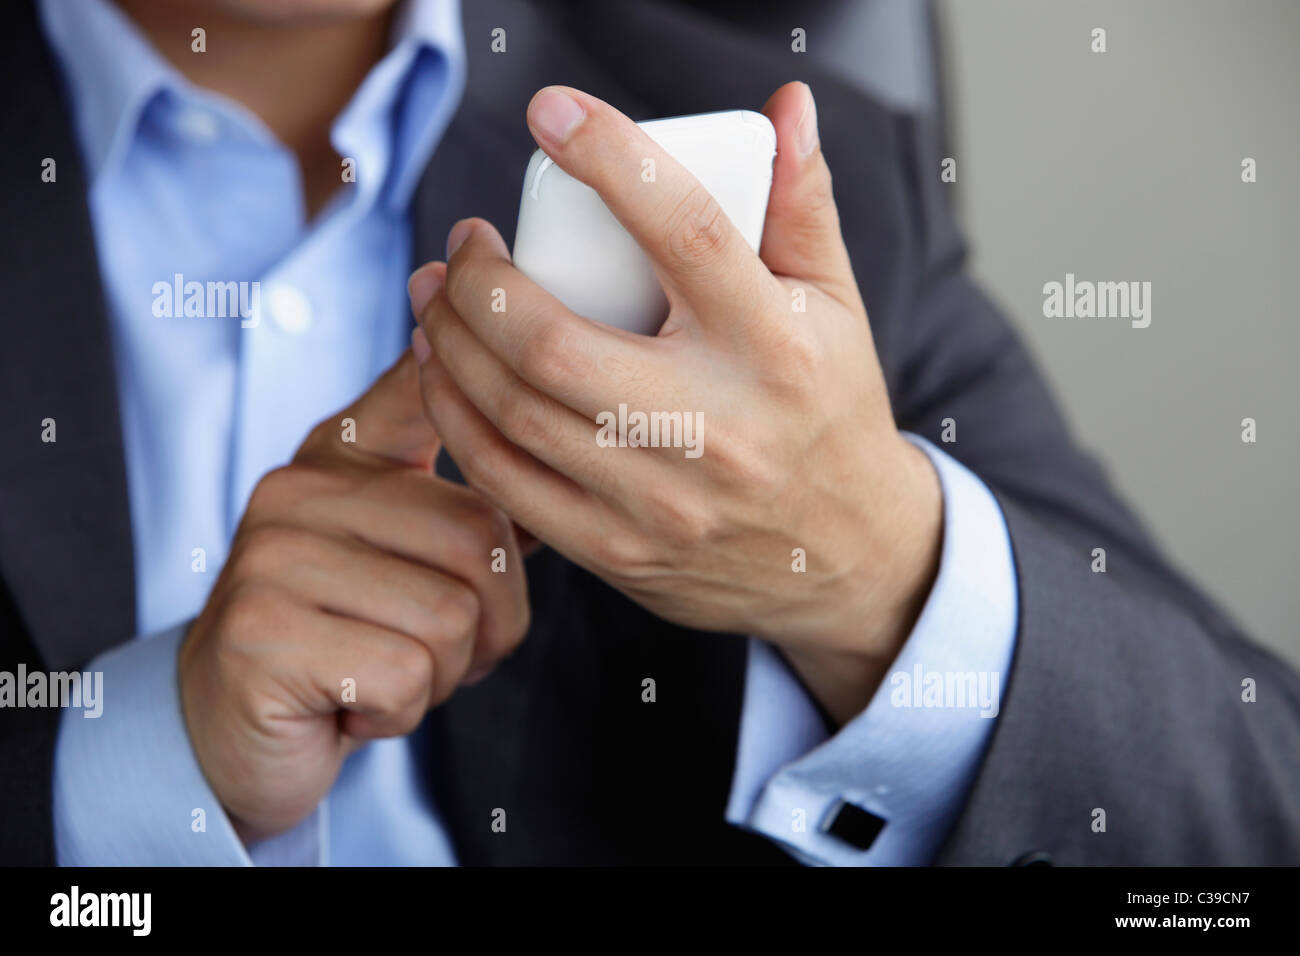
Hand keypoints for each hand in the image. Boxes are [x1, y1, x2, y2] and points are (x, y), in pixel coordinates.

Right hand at [179, 349, 529, 842]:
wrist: (227, 731)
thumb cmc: (342, 647)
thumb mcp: (399, 562)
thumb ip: (463, 515)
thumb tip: (550, 491)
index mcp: (340, 455)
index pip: (421, 389)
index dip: (479, 406)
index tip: (499, 393)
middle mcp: (300, 487)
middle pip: (479, 536)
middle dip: (495, 624)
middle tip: (439, 657)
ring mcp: (272, 555)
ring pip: (450, 616)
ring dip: (443, 676)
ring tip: (385, 680)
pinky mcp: (261, 633)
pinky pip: (405, 675)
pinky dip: (401, 714)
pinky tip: (350, 708)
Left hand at [409, 82, 940, 724]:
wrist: (848, 557)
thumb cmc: (829, 414)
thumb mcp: (836, 307)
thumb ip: (802, 204)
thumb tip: (785, 107)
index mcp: (774, 349)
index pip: (687, 232)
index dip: (611, 160)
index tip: (554, 113)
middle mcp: (714, 429)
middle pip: (552, 342)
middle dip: (478, 282)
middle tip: (463, 246)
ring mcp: (660, 500)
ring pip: (513, 414)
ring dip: (448, 344)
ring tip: (434, 300)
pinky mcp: (620, 552)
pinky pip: (507, 485)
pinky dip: (458, 422)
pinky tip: (445, 377)